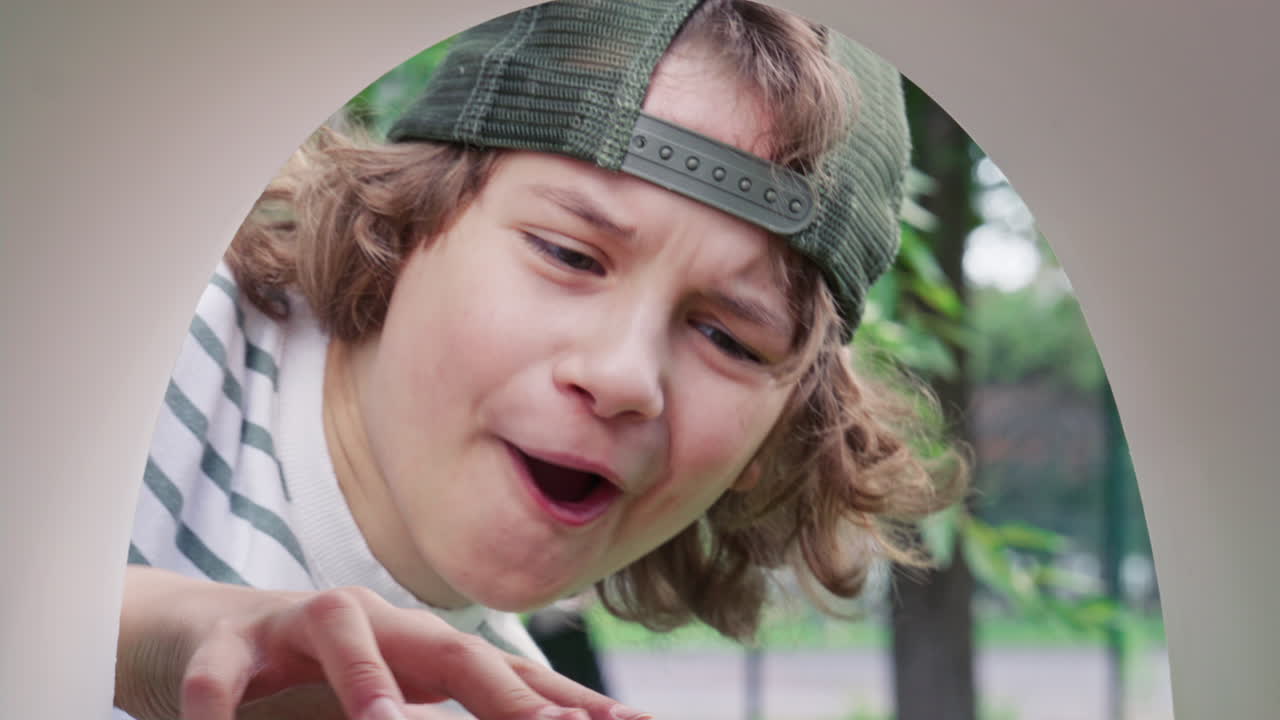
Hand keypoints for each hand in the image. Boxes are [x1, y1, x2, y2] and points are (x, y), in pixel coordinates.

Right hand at [116, 566, 647, 719]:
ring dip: (366, 680)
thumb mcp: (385, 700)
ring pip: (341, 632)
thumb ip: (449, 717)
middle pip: (447, 645)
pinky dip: (223, 705)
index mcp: (417, 648)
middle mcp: (374, 626)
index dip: (567, 703)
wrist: (195, 635)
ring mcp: (298, 627)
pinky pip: (224, 674)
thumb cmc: (309, 678)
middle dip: (504, 691)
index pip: (504, 674)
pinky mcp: (225, 643)